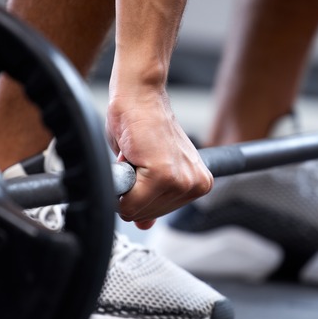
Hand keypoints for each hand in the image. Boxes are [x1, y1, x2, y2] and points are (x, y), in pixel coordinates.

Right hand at [106, 89, 212, 229]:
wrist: (139, 94)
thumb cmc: (141, 123)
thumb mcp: (149, 167)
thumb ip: (149, 197)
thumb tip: (143, 224)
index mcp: (198, 184)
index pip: (156, 214)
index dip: (138, 194)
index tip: (141, 167)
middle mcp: (195, 185)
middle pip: (145, 215)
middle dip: (131, 191)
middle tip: (137, 158)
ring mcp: (182, 182)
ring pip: (135, 210)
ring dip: (125, 184)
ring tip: (135, 155)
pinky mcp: (164, 175)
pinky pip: (129, 202)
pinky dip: (120, 181)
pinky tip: (131, 155)